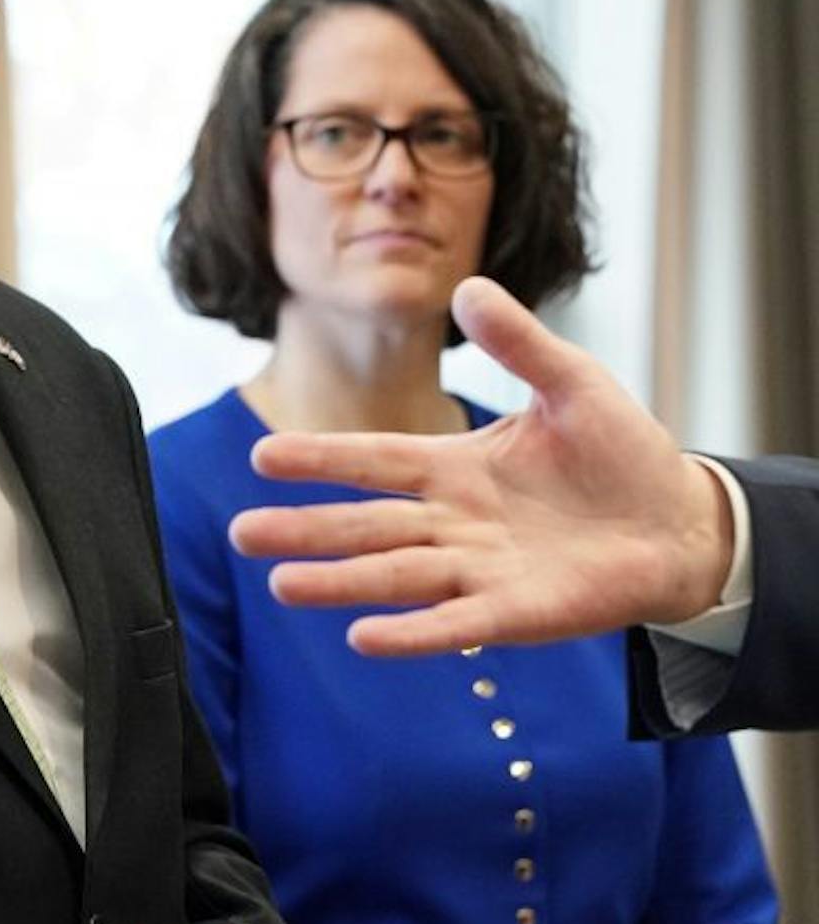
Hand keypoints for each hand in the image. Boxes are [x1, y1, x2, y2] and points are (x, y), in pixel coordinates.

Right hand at [228, 276, 734, 655]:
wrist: (682, 523)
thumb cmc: (624, 454)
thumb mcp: (572, 383)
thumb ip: (518, 341)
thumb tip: (467, 286)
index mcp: (455, 466)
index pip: (373, 461)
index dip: (321, 459)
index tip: (263, 455)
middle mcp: (454, 521)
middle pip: (365, 526)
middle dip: (303, 531)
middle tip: (241, 534)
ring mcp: (480, 569)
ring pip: (394, 575)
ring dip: (338, 583)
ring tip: (280, 586)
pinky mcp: (516, 612)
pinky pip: (455, 621)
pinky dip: (410, 632)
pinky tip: (362, 637)